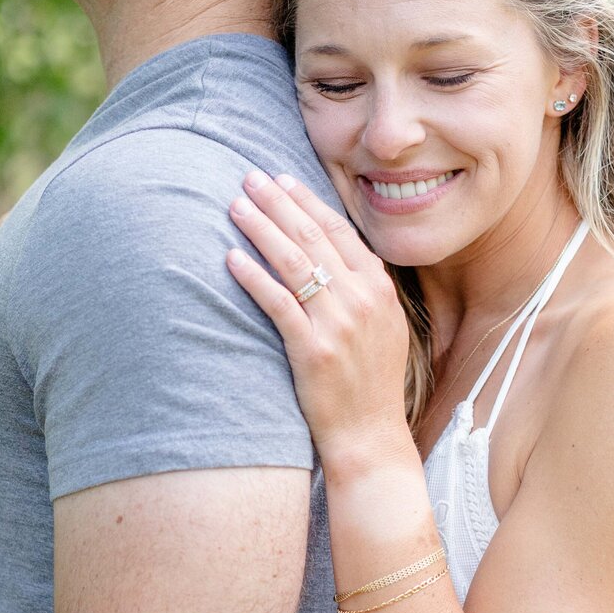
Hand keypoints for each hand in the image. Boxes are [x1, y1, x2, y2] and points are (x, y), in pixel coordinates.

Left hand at [226, 171, 411, 470]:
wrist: (370, 435)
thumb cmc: (370, 382)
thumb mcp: (381, 327)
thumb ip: (361, 288)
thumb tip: (328, 254)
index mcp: (380, 289)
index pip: (339, 231)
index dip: (307, 201)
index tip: (281, 178)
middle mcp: (362, 299)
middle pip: (313, 237)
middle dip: (278, 202)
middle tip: (249, 177)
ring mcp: (339, 323)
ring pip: (294, 262)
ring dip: (261, 228)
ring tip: (236, 206)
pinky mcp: (313, 350)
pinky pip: (278, 303)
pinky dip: (254, 277)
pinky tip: (231, 258)